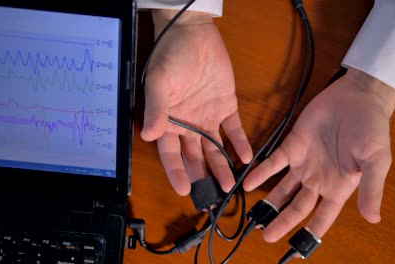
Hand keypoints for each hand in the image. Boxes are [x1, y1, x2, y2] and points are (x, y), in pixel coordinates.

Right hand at [141, 10, 252, 195]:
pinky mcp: (226, 106)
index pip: (171, 154)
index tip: (184, 190)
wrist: (193, 34)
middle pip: (194, 156)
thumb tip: (148, 136)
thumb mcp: (159, 83)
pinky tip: (246, 157)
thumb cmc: (170, 56)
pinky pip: (234, 128)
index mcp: (168, 122)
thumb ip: (155, 109)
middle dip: (202, 176)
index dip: (176, 172)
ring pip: (214, 148)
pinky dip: (240, 142)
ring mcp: (207, 116)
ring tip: (230, 185)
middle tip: (212, 196)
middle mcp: (187, 124)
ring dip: (222, 165)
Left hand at [243, 67, 394, 241]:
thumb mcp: (377, 160)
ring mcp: (304, 162)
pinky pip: (274, 162)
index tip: (297, 249)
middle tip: (266, 237)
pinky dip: (261, 173)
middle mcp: (318, 179)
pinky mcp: (293, 144)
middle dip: (283, 222)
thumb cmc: (372, 128)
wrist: (358, 96)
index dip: (311, 232)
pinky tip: (248, 183)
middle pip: (298, 207)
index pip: (323, 216)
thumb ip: (371, 188)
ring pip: (283, 188)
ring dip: (269, 202)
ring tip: (254, 218)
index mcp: (339, 186)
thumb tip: (372, 219)